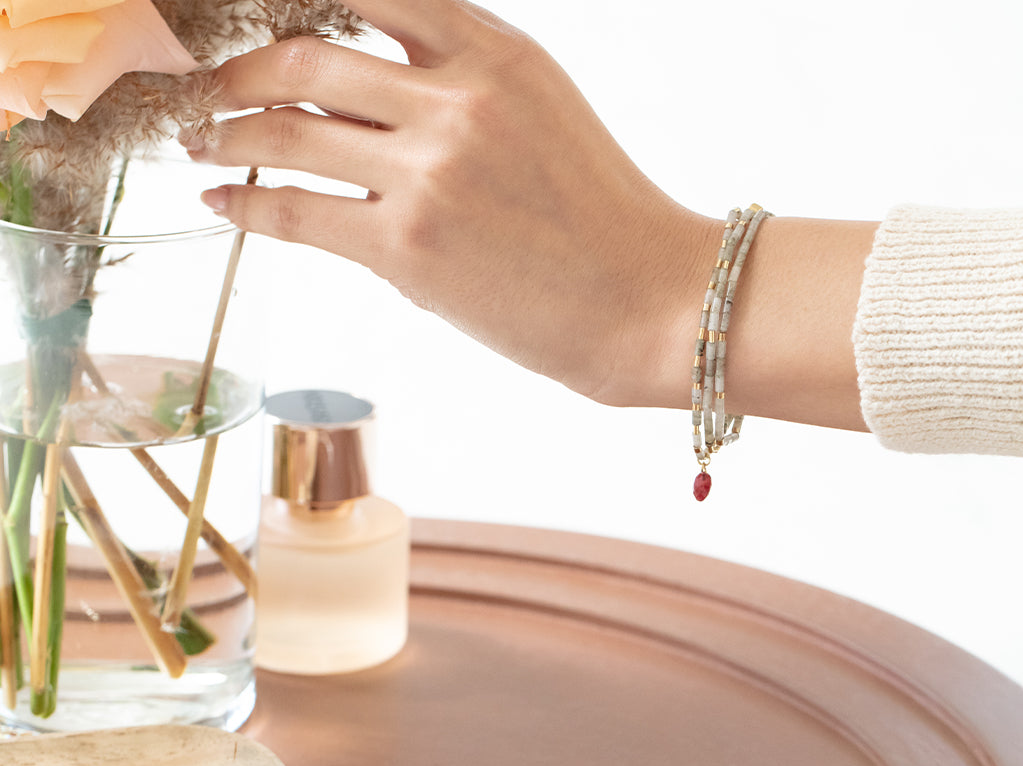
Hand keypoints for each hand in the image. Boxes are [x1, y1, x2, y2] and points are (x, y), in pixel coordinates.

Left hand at [182, 0, 711, 407]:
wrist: (647, 302)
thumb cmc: (603, 220)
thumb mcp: (542, 112)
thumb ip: (461, 84)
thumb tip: (368, 99)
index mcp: (495, 49)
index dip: (292, 1)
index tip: (253, 18)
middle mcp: (456, 95)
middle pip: (305, 54)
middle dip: (238, 68)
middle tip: (208, 87)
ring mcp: (430, 171)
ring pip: (288, 127)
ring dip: (225, 131)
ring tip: (199, 143)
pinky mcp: (408, 248)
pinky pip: (297, 209)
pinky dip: (245, 204)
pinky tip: (221, 205)